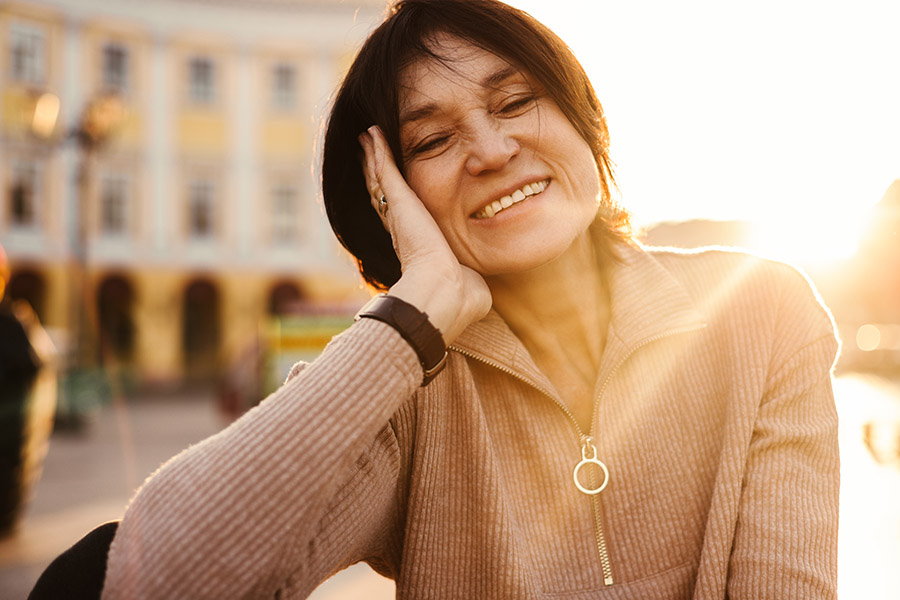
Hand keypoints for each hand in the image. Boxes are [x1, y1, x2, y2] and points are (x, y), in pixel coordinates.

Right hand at [359, 126, 490, 344]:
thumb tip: (481, 295)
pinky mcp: (400, 202)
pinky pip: (386, 170)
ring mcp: (399, 215)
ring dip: (373, 158)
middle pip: (383, 196)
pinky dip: (378, 151)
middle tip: (367, 154)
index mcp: (417, 249)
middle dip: (375, 175)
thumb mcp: (466, 284)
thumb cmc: (459, 297)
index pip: (402, 220)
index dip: (394, 204)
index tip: (388, 191)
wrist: (444, 294)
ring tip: (366, 139)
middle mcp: (403, 231)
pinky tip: (373, 134)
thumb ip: (469, 282)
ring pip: (379, 180)